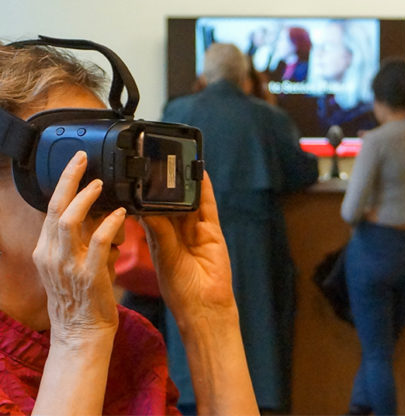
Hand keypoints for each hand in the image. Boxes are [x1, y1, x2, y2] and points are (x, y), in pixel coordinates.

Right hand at [33, 150, 125, 342]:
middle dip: (68, 179)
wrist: (81, 332)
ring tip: (102, 185)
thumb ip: (83, 238)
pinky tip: (121, 214)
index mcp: (47, 250)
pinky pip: (98, 243)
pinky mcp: (88, 276)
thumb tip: (101, 211)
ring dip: (86, 199)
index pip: (50, 208)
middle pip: (55, 207)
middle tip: (83, 160)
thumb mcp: (72, 263)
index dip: (63, 183)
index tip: (76, 163)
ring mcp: (68, 265)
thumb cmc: (82, 297)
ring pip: (69, 221)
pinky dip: (109, 225)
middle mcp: (52, 255)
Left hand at [141, 172, 235, 323]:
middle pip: (169, 201)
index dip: (142, 193)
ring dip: (183, 182)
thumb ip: (158, 231)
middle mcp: (176, 231)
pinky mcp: (211, 230)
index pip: (148, 209)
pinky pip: (207, 206)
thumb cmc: (180, 290)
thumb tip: (147, 207)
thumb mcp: (163, 258)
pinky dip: (204, 189)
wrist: (205, 306)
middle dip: (163, 183)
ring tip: (176, 159)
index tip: (132, 175)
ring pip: (188, 200)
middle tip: (153, 161)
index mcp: (159, 238)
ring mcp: (195, 229)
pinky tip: (200, 172)